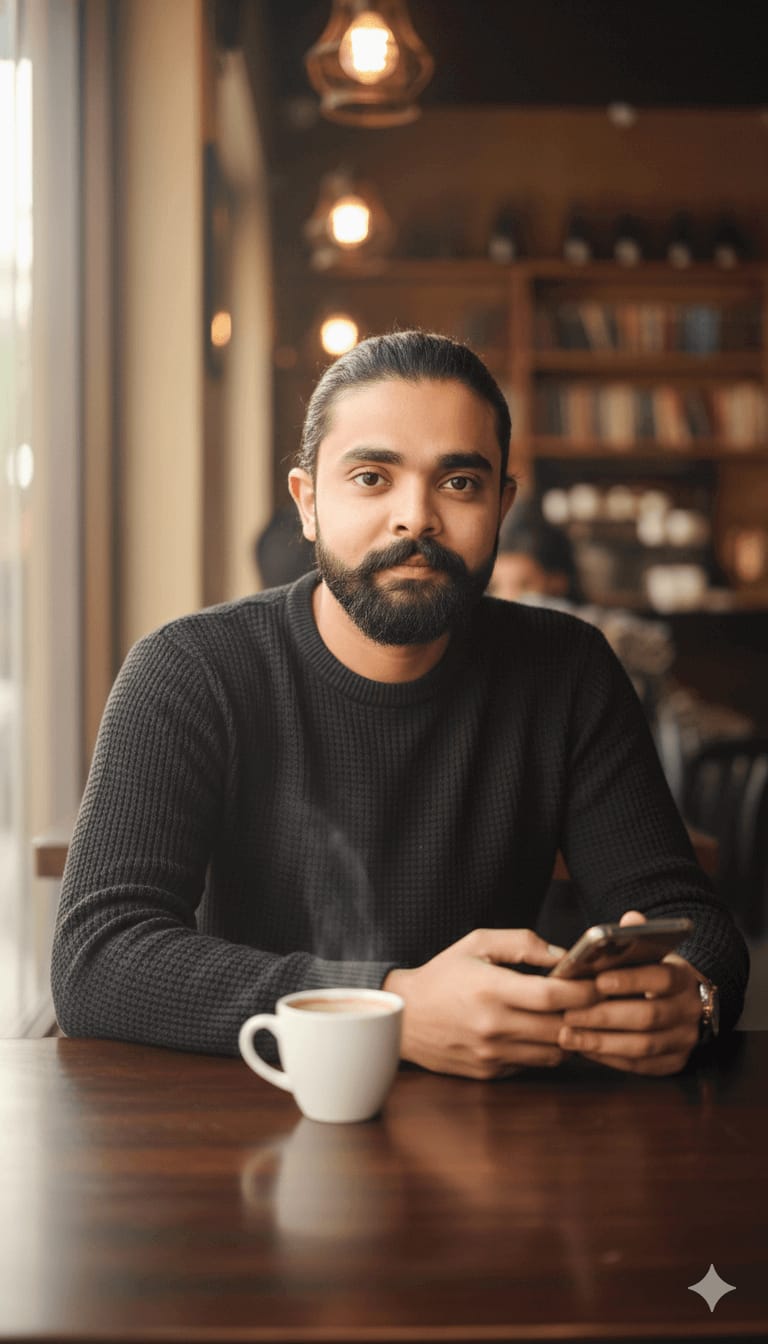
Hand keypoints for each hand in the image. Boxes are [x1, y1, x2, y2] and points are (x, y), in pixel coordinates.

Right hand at [382, 928, 598, 1079]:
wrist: (403, 1016)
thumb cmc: (442, 974)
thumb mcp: (477, 944)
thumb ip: (522, 942)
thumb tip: (562, 955)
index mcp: (491, 989)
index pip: (553, 997)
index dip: (583, 991)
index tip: (598, 983)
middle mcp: (493, 1026)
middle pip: (560, 1027)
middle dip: (584, 1015)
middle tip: (597, 1002)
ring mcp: (492, 1053)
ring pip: (552, 1052)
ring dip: (567, 1036)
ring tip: (571, 1018)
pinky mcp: (489, 1072)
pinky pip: (532, 1065)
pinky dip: (544, 1051)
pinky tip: (542, 1034)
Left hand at [558, 910, 702, 1074]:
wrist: (681, 1002)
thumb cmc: (652, 974)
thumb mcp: (650, 953)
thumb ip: (637, 937)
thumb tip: (630, 920)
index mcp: (684, 978)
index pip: (661, 978)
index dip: (630, 981)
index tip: (597, 981)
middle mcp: (689, 1011)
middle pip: (648, 1016)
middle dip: (605, 1016)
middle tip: (570, 1014)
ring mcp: (684, 1040)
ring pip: (643, 1045)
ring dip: (601, 1042)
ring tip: (567, 1035)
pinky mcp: (674, 1063)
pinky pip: (640, 1066)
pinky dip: (609, 1059)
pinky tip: (583, 1049)